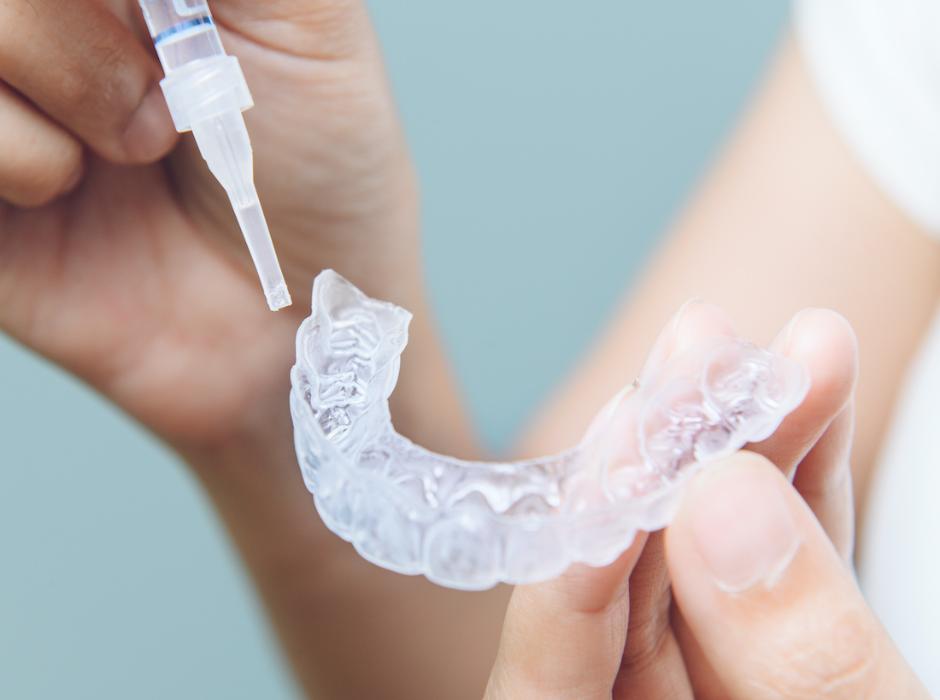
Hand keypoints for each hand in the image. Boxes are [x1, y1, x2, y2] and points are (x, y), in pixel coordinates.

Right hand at [0, 0, 417, 449]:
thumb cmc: (321, 177)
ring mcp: (7, 99)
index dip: (91, 3)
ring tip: (136, 150)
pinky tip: (71, 193)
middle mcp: (55, 27)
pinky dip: (21, 156)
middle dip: (90, 25)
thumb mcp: (310, 19)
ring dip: (66, 80)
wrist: (297, 326)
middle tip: (168, 95)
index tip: (162, 18)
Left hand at [485, 306, 927, 698]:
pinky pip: (779, 573)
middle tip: (708, 351)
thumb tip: (722, 505)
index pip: (555, 675)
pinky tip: (818, 409)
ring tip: (790, 353)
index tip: (628, 449)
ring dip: (747, 447)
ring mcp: (715, 690)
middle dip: (672, 460)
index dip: (581, 559)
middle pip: (629, 590)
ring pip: (706, 561)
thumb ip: (804, 675)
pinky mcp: (777, 663)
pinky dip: (802, 490)